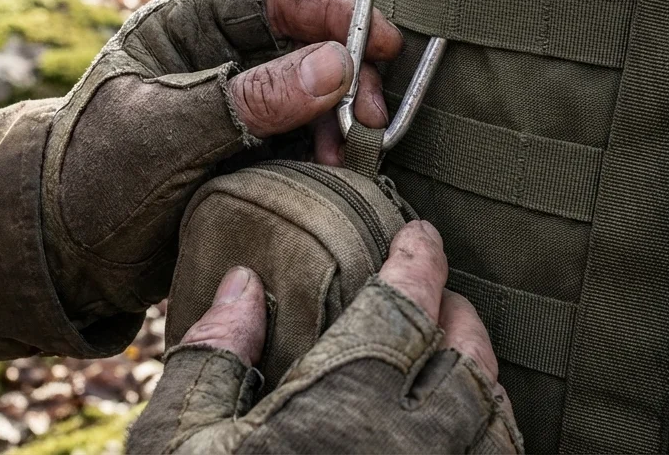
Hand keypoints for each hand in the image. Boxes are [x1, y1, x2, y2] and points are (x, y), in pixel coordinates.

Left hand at [40, 0, 401, 347]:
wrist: (60, 257)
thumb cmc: (93, 176)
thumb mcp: (168, 133)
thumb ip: (249, 99)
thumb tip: (336, 67)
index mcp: (185, 28)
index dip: (330, 11)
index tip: (379, 39)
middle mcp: (216, 60)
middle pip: (304, 47)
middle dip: (345, 76)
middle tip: (373, 116)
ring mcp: (235, 110)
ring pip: (312, 99)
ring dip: (339, 121)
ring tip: (349, 155)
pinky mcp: (247, 157)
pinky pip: (302, 143)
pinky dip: (325, 155)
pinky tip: (336, 174)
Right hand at [128, 222, 522, 453]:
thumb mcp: (171, 449)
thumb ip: (209, 362)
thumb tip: (243, 285)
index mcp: (335, 419)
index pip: (399, 312)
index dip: (417, 262)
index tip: (420, 234)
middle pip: (469, 366)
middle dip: (460, 318)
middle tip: (443, 296)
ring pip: (497, 430)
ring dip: (486, 383)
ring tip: (461, 361)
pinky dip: (491, 447)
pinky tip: (464, 438)